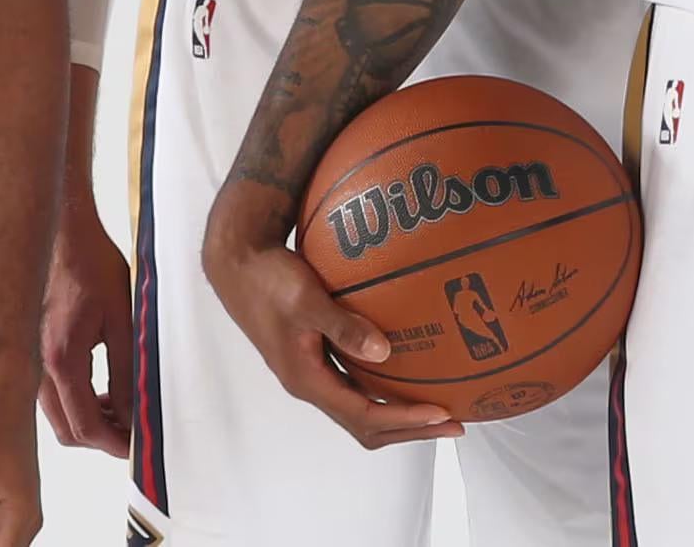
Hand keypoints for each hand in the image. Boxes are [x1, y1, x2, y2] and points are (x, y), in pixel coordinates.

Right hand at [38, 209, 135, 455]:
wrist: (62, 237)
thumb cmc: (92, 267)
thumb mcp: (123, 319)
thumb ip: (127, 370)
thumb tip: (134, 411)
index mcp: (62, 361)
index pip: (86, 425)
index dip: (115, 443)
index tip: (138, 446)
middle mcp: (39, 369)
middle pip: (69, 431)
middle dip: (104, 439)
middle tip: (135, 431)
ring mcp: (32, 364)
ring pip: (59, 418)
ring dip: (91, 423)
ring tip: (124, 411)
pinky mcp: (33, 357)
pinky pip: (53, 399)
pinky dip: (78, 406)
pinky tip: (103, 393)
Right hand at [201, 180, 460, 449]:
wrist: (238, 263)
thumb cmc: (269, 279)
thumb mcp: (307, 300)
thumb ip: (343, 326)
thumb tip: (384, 353)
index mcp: (306, 379)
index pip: (364, 416)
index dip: (405, 419)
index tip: (442, 414)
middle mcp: (310, 384)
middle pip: (365, 425)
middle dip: (410, 429)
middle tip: (455, 423)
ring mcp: (312, 373)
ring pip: (360, 410)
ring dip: (399, 415)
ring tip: (439, 409)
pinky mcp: (315, 358)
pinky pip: (356, 388)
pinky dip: (384, 392)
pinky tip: (408, 375)